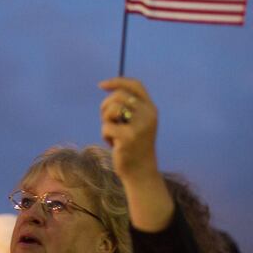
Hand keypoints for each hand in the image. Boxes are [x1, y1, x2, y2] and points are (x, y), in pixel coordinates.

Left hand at [99, 77, 172, 231]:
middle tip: (106, 119)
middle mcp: (149, 114)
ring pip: (111, 109)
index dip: (117, 81)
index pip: (135, 85)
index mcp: (151, 108)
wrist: (140, 171)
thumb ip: (128, 106)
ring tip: (112, 132)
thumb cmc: (133, 145)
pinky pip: (106, 127)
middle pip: (118, 95)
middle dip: (106, 105)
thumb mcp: (135, 122)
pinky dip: (105, 135)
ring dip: (105, 120)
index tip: (101, 85)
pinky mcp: (129, 137)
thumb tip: (108, 87)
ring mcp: (140, 126)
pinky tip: (114, 144)